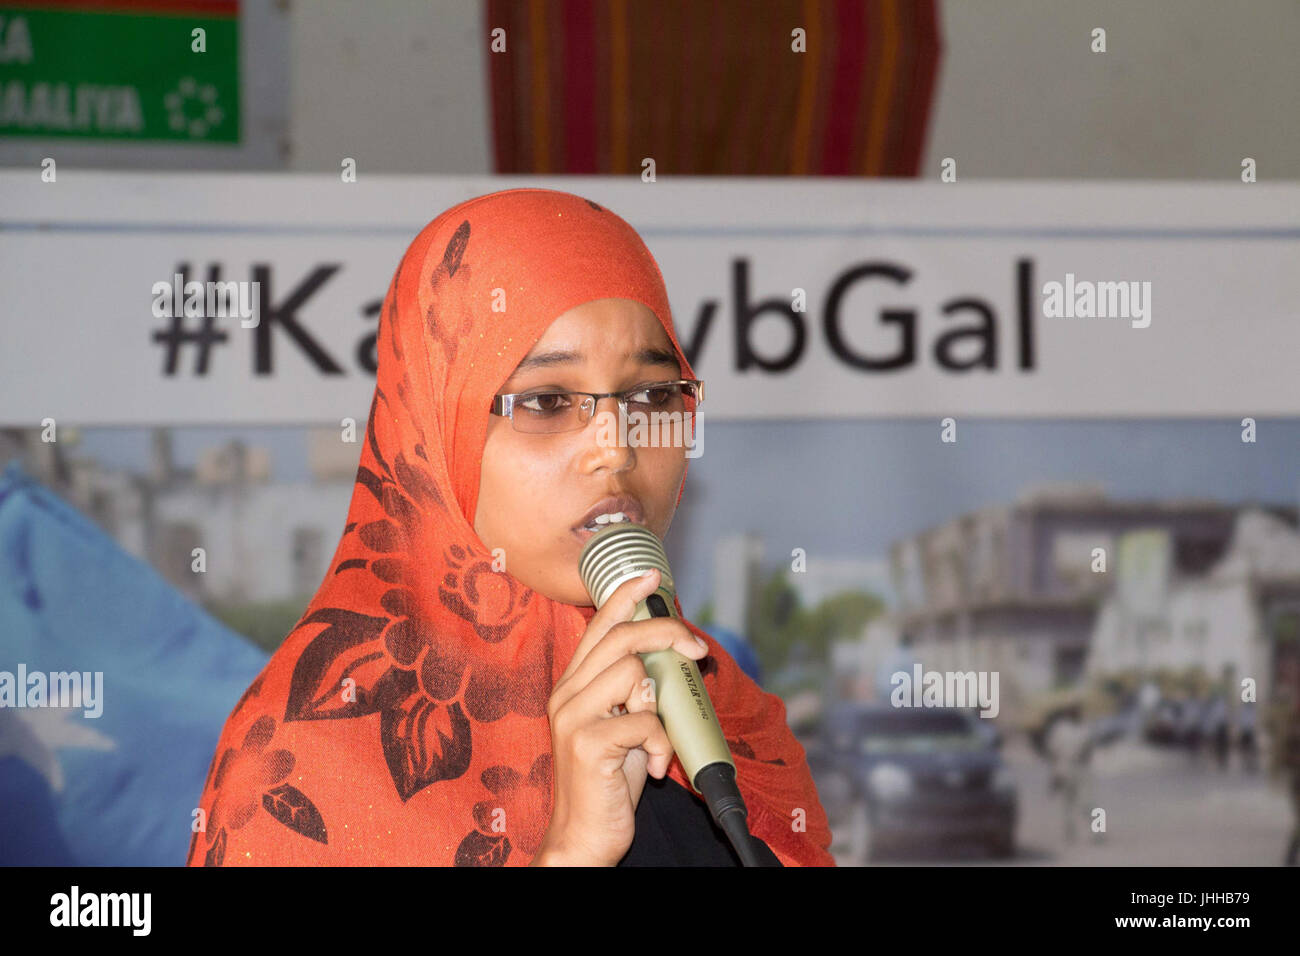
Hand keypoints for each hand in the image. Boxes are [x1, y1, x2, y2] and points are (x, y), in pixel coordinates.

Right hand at [531, 568, 709, 865]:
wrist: (583, 836)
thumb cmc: (608, 781)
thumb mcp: (624, 726)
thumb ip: (638, 691)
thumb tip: (673, 657)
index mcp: (574, 685)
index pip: (599, 625)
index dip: (626, 596)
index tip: (651, 576)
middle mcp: (567, 694)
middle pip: (621, 638)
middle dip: (667, 633)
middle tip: (698, 650)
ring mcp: (573, 717)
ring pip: (633, 674)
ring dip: (659, 706)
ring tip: (655, 739)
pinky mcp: (586, 744)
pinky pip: (643, 721)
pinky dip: (660, 744)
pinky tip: (652, 767)